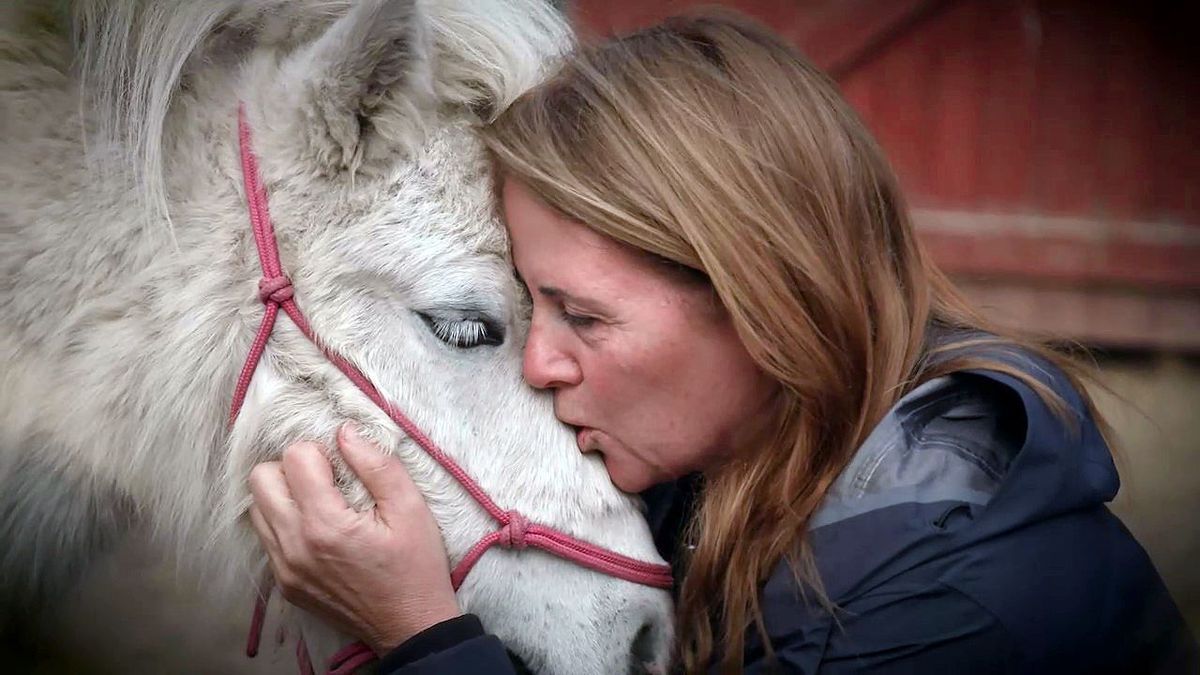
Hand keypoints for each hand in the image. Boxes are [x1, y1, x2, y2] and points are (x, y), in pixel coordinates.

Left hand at [248, 423, 460, 653]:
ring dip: (284, 495)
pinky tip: (318, 529)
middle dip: (292, 468)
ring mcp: (284, 569)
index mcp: (326, 525)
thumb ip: (377, 464)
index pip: (294, 457)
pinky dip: (285, 522)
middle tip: (325, 480)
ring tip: (319, 502)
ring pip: (256, 507)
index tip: (343, 467)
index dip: (321, 451)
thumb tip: (345, 432)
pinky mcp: (284, 584)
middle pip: (261, 478)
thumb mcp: (411, 509)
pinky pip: (266, 537)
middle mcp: (294, 547)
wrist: (410, 627)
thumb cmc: (416, 567)